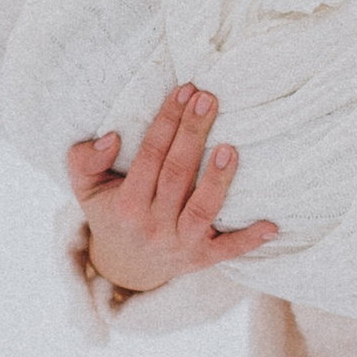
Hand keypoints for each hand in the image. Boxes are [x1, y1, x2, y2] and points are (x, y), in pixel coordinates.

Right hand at [65, 86, 277, 298]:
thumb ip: (84, 159)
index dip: (167, 121)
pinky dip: (249, 240)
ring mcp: (179, 245)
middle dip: (192, 134)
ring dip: (218, 181)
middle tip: (209, 99)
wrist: (125, 265)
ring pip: (201, 210)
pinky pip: (227, 251)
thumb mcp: (86, 188)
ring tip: (230, 148)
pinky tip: (271, 225)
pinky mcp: (201, 260)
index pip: (149, 155)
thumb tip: (112, 138)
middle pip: (176, 175)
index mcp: (126, 205)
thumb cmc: (111, 212)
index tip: (185, 91)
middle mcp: (152, 226)